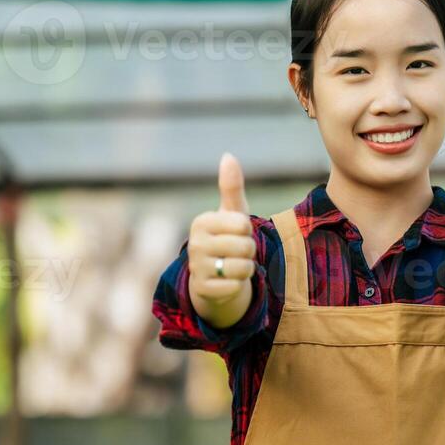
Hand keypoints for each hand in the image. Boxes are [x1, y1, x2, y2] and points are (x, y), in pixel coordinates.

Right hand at [187, 153, 257, 320]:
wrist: (212, 276)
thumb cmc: (226, 238)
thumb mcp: (231, 213)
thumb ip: (231, 186)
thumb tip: (228, 155)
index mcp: (201, 222)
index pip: (243, 224)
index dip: (247, 231)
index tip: (236, 234)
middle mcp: (195, 243)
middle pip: (245, 246)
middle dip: (249, 251)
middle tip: (237, 253)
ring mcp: (196, 267)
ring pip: (243, 267)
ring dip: (246, 268)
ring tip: (233, 266)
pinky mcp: (202, 289)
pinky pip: (235, 286)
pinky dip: (238, 285)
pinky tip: (228, 281)